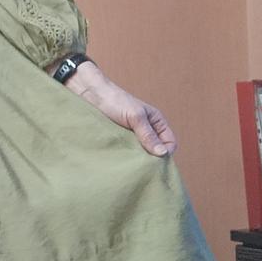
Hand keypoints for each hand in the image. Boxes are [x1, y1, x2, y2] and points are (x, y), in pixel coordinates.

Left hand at [63, 61, 177, 156]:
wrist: (92, 95)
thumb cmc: (116, 101)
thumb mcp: (135, 117)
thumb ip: (148, 135)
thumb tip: (162, 153)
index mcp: (157, 123)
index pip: (170, 144)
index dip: (165, 153)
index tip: (153, 160)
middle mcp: (148, 131)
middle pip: (156, 152)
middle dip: (151, 159)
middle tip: (141, 165)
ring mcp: (134, 137)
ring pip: (142, 154)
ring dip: (137, 159)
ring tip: (130, 162)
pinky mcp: (121, 141)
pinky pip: (129, 153)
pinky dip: (127, 157)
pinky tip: (122, 160)